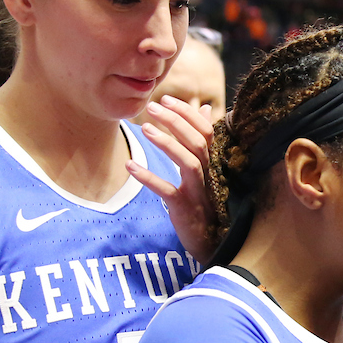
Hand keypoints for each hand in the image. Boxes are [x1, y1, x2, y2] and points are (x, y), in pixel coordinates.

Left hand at [127, 96, 217, 263]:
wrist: (211, 243)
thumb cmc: (206, 201)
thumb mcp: (205, 168)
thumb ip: (204, 139)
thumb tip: (206, 108)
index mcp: (213, 164)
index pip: (206, 132)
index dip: (187, 113)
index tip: (166, 99)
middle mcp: (209, 176)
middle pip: (198, 143)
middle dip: (175, 122)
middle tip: (152, 107)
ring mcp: (198, 193)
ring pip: (190, 163)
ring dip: (167, 144)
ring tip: (145, 129)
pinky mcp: (185, 209)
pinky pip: (168, 191)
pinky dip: (149, 178)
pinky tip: (130, 166)